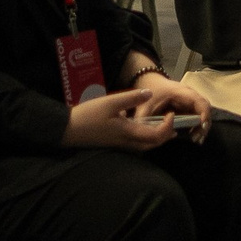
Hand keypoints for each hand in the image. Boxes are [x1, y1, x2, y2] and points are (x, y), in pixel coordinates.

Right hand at [65, 88, 187, 152]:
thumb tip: (150, 93)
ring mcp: (120, 145)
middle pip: (153, 145)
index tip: (170, 113)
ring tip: (163, 125)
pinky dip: (146, 138)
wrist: (68, 130)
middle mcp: (127, 143)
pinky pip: (136, 144)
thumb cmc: (88, 115)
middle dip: (166, 135)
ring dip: (157, 138)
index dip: (168, 127)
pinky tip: (142, 127)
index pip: (156, 136)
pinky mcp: (114, 143)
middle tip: (172, 121)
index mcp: (128, 133)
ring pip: (144, 146)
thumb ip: (131, 98)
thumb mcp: (110, 102)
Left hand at [121, 65, 213, 134]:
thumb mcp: (144, 106)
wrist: (150, 82)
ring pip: (203, 113)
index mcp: (181, 91)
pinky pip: (198, 115)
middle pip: (205, 108)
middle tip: (196, 139)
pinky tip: (193, 136)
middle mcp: (190, 94)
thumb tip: (151, 135)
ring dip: (202, 127)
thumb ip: (145, 120)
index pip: (198, 101)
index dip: (203, 114)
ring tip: (195, 140)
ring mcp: (191, 100)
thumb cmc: (149, 92)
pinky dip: (198, 126)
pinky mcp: (189, 106)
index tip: (201, 127)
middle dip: (203, 124)